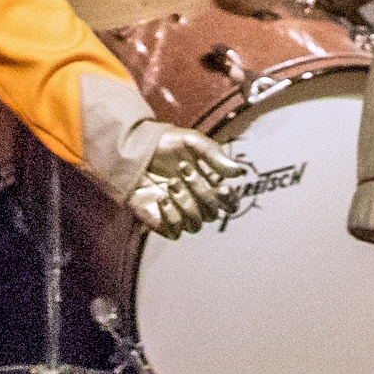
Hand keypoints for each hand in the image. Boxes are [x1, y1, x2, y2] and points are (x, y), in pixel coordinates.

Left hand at [124, 124, 239, 238]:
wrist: (134, 150)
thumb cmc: (166, 145)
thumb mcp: (191, 142)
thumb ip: (214, 155)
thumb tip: (239, 172)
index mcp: (211, 186)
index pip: (230, 204)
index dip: (230, 200)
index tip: (223, 187)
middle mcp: (199, 204)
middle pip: (213, 212)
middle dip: (200, 191)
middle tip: (183, 169)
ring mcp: (182, 215)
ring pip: (196, 224)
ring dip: (186, 204)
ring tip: (171, 183)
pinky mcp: (164, 223)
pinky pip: (176, 231)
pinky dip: (171, 215)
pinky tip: (161, 197)